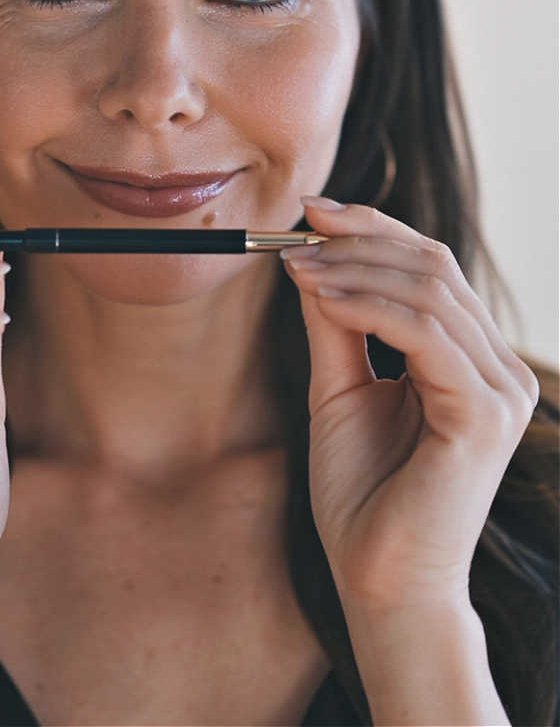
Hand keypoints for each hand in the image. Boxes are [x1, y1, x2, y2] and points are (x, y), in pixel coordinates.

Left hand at [281, 196, 539, 612]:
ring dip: (352, 268)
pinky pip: (425, 334)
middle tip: (293, 233)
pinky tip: (321, 298)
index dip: (371, 228)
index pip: (430, 265)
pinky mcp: (484, 415)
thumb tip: (310, 256)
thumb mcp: (340, 387)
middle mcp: (498, 367)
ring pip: (429, 289)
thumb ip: (336, 323)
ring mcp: (500, 390)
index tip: (308, 211)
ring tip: (295, 267)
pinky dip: (367, 306)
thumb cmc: (362, 493)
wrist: (378, 582)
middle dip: (357, 240)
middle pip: (432, 264)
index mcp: (471, 358)